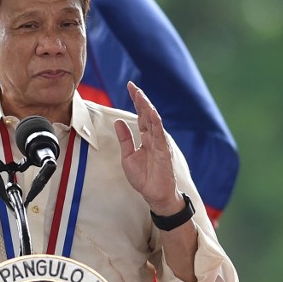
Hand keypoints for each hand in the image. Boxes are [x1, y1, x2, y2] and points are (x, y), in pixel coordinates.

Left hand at [114, 81, 183, 214]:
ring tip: (140, 95)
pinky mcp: (164, 152)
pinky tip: (153, 114)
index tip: (131, 87)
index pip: (141, 115)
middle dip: (141, 100)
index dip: (136, 101)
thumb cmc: (144, 178)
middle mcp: (154, 138)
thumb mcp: (128, 156)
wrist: (154, 195)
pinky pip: (160, 136)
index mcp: (145, 138)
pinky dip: (157, 124)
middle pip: (147, 115)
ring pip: (154, 122)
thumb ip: (125, 139)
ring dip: (147, 108)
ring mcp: (160, 144)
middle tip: (133, 86)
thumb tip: (118, 122)